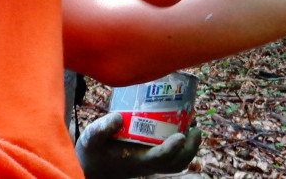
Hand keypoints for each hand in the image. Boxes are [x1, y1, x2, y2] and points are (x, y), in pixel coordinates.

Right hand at [76, 113, 200, 178]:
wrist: (92, 168)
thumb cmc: (92, 152)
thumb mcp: (90, 139)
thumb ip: (100, 129)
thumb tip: (118, 117)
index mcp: (135, 160)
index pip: (159, 158)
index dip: (172, 148)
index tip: (181, 135)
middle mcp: (148, 164)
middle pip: (177, 163)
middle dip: (190, 148)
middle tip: (195, 127)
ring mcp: (152, 163)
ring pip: (178, 162)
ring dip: (190, 147)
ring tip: (194, 126)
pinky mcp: (153, 158)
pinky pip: (175, 157)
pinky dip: (183, 145)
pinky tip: (183, 126)